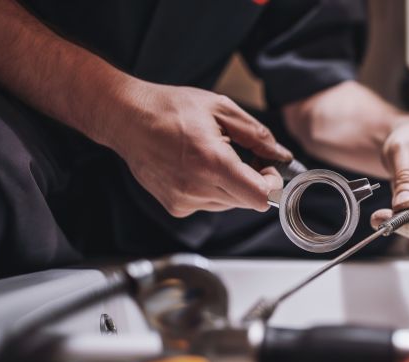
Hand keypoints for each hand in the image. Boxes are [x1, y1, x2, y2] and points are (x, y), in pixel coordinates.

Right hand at [107, 82, 290, 216]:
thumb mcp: (221, 109)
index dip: (271, 184)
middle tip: (241, 156)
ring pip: (230, 203)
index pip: (260, 196)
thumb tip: (281, 154)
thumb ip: (257, 134)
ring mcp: (184, 200)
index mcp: (211, 161)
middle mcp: (197, 187)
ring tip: (212, 157)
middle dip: (253, 181)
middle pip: (247, 201)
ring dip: (231, 185)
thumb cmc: (170, 108)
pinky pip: (210, 204)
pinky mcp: (176, 207)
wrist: (126, 118)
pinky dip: (212, 189)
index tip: (267, 168)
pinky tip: (196, 167)